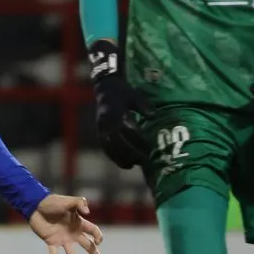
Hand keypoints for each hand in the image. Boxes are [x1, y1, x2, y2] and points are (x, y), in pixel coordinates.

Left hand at [28, 194, 103, 253]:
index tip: (98, 241)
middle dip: (93, 252)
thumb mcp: (67, 201)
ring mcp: (62, 239)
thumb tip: (87, 212)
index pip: (93, 231)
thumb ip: (79, 203)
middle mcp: (72, 233)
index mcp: (78, 223)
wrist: (36, 206)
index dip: (98, 236)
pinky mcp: (51, 242)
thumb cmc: (52, 202)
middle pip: (86, 244)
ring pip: (71, 253)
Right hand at [88, 40, 153, 168]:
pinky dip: (114, 156)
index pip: (127, 133)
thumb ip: (144, 106)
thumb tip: (154, 116)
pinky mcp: (99, 132)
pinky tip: (124, 163)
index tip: (149, 150)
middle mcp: (105, 123)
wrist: (105, 87)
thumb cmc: (123, 92)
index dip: (138, 143)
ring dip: (120, 158)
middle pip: (117, 144)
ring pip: (109, 148)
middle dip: (130, 154)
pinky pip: (105, 148)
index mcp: (114, 114)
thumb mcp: (135, 95)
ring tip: (133, 166)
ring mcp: (100, 128)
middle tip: (144, 161)